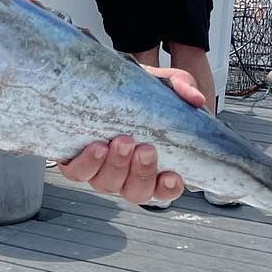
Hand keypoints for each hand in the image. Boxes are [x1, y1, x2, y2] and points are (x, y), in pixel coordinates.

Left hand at [58, 66, 204, 204]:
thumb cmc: (136, 91)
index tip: (171, 176)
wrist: (100, 80)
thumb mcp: (163, 83)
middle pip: (136, 191)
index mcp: (151, 163)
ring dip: (116, 166)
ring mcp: (100, 170)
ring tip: (120, 142)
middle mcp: (125, 173)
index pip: (163, 189)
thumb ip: (183, 88)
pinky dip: (86, 164)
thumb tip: (196, 98)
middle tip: (144, 148)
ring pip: (107, 184)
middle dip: (141, 172)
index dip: (168, 189)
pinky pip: (77, 173)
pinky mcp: (75, 161)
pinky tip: (96, 147)